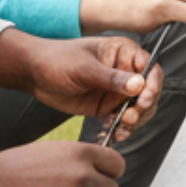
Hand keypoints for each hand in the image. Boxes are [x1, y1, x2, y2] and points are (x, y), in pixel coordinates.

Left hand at [0, 29, 162, 136]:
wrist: (34, 74)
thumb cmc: (56, 60)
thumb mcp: (84, 68)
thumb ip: (111, 78)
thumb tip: (139, 84)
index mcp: (122, 52)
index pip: (149, 67)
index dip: (151, 85)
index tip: (143, 100)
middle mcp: (123, 71)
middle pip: (148, 91)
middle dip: (143, 107)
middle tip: (129, 117)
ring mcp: (115, 90)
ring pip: (139, 109)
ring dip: (135, 120)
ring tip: (122, 127)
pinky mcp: (106, 106)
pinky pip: (122, 119)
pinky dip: (123, 128)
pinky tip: (116, 134)